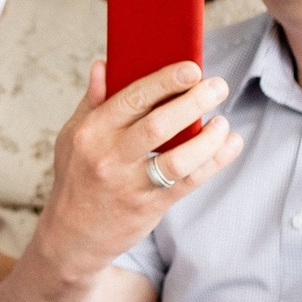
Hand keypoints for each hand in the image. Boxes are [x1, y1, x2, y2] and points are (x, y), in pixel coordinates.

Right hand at [29, 60, 241, 283]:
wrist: (71, 236)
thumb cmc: (76, 179)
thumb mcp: (71, 138)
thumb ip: (91, 102)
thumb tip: (103, 65)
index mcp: (90, 132)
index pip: (131, 98)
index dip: (165, 80)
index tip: (191, 67)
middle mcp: (109, 157)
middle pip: (159, 124)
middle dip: (194, 101)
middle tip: (218, 86)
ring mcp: (130, 184)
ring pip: (179, 157)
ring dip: (209, 136)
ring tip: (222, 121)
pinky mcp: (150, 206)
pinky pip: (190, 180)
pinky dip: (216, 160)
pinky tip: (230, 144)